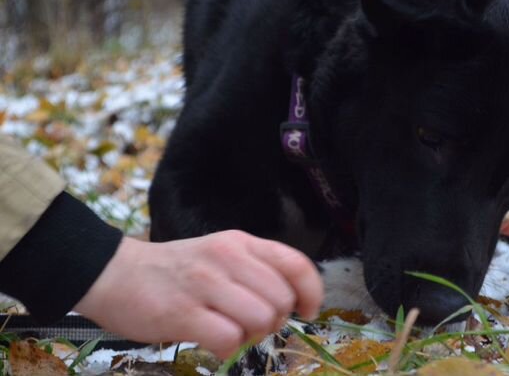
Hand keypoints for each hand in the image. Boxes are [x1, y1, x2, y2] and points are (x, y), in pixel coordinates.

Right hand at [74, 231, 322, 357]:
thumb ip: (255, 271)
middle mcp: (226, 258)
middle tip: (251, 323)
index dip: (312, 292)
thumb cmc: (175, 270)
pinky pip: (229, 339)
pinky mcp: (182, 313)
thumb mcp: (220, 255)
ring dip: (252, 336)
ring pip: (261, 318)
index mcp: (240, 243)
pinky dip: (228, 348)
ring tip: (231, 331)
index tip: (307, 311)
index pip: (296, 263)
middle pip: (281, 299)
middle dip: (274, 320)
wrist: (114, 273)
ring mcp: (204, 284)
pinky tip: (213, 340)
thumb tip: (291, 303)